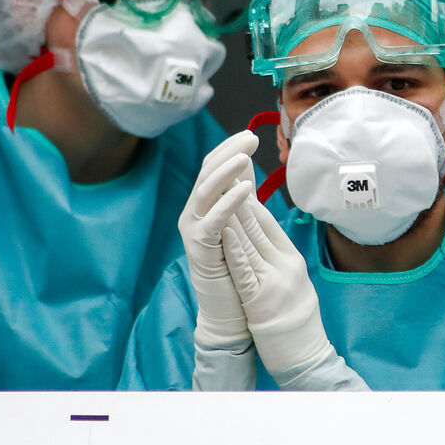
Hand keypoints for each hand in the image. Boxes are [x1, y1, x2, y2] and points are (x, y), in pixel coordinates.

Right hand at [179, 132, 260, 347]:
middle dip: (228, 153)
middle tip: (250, 137)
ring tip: (245, 157)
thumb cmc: (236, 267)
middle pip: (206, 174)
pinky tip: (245, 189)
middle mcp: (194, 213)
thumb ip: (238, 197)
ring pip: (205, 192)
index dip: (228, 149)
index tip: (249, 134)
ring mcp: (193, 230)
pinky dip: (228, 203)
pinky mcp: (198, 249)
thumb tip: (244, 165)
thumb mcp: (239, 225)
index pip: (212, 168)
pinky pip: (212, 221)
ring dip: (225, 172)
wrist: (228, 310)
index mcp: (204, 206)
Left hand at [217, 191, 334, 384]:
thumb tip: (264, 238)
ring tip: (218, 191)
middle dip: (238, 195)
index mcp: (292, 259)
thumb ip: (279, 258)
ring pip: (250, 240)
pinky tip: (224, 231)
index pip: (268, 222)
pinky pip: (246, 268)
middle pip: (258, 224)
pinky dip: (235, 248)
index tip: (234, 178)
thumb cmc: (298, 322)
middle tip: (223, 171)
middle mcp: (285, 264)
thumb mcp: (293, 282)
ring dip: (232, 213)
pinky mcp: (261, 298)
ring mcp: (275, 280)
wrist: (306, 354)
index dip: (249, 197)